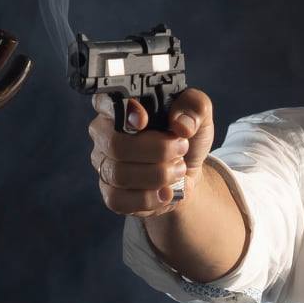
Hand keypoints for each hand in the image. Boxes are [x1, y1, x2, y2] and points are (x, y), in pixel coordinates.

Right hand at [87, 88, 215, 216]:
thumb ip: (194, 106)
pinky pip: (120, 199)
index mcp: (120, 107)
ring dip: (158, 174)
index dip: (122, 112)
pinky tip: (166, 192)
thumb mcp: (198, 115)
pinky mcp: (111, 194)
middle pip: (115, 144)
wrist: (188, 172)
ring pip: (120, 174)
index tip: (144, 121)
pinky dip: (149, 198)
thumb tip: (181, 124)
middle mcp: (105, 135)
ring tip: (179, 169)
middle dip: (156, 150)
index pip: (105, 102)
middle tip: (181, 148)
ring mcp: (105, 165)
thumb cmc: (185, 137)